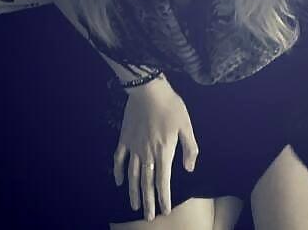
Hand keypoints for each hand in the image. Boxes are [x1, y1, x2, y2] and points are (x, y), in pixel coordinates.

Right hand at [113, 76, 198, 220]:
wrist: (148, 90)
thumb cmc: (171, 106)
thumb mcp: (187, 125)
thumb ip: (190, 148)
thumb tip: (189, 169)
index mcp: (164, 151)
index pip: (163, 181)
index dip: (164, 197)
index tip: (165, 210)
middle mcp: (147, 154)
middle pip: (147, 183)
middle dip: (148, 202)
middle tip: (149, 217)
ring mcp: (134, 147)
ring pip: (133, 175)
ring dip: (134, 192)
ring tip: (134, 206)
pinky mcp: (124, 139)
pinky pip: (119, 159)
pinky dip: (118, 172)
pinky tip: (119, 182)